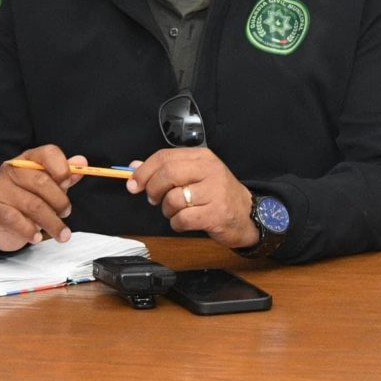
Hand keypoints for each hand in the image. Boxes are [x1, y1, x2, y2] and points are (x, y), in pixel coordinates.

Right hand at [0, 143, 85, 251]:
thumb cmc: (27, 199)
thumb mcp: (48, 187)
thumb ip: (64, 176)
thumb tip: (82, 162)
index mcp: (29, 159)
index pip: (48, 153)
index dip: (62, 168)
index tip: (68, 183)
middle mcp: (13, 170)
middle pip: (42, 181)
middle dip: (60, 201)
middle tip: (66, 213)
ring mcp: (1, 188)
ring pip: (33, 205)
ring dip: (52, 222)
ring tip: (61, 234)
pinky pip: (16, 220)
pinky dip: (30, 231)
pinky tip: (36, 237)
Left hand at [126, 146, 256, 249]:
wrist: (247, 215)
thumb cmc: (217, 194)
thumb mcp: (194, 176)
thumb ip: (165, 170)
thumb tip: (134, 168)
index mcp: (202, 157)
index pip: (165, 157)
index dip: (144, 171)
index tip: (133, 183)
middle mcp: (210, 170)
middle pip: (168, 174)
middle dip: (153, 189)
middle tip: (153, 199)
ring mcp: (215, 192)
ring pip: (173, 199)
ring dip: (167, 210)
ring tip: (176, 211)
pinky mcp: (215, 214)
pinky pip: (182, 219)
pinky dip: (177, 224)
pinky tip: (184, 222)